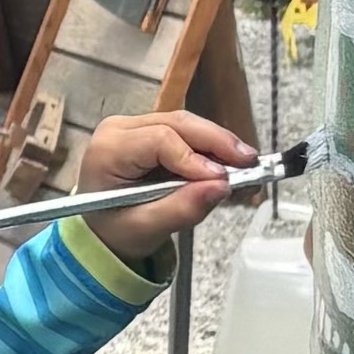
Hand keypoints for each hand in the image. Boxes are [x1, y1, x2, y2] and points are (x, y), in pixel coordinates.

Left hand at [65, 106, 257, 255]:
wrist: (104, 230)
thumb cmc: (115, 230)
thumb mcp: (145, 228)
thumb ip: (181, 209)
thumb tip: (220, 188)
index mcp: (108, 150)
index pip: (159, 140)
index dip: (194, 157)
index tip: (222, 178)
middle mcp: (120, 130)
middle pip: (177, 124)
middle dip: (216, 142)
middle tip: (249, 162)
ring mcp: (136, 127)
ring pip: (187, 124)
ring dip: (218, 143)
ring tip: (246, 164)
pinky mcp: (153, 132)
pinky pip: (187, 133)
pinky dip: (210, 148)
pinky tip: (230, 163)